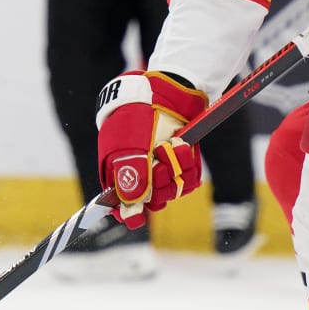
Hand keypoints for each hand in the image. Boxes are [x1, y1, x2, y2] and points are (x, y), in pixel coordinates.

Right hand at [94, 70, 206, 225]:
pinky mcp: (181, 162)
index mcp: (119, 171)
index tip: (135, 216)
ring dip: (175, 168)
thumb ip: (130, 178)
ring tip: (172, 145)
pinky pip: (189, 179)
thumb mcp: (130, 147)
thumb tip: (129, 209)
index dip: (128, 212)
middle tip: (158, 161)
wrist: (165, 93)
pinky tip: (182, 146)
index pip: (121, 204)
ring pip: (172, 190)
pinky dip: (188, 165)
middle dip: (158, 182)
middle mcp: (141, 173)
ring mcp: (162, 168)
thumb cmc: (139, 117)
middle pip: (152, 201)